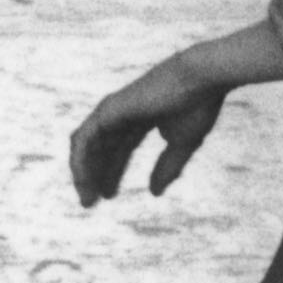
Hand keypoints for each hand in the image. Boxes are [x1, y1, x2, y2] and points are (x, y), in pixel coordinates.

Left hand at [67, 55, 231, 209]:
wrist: (201, 79)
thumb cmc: (198, 105)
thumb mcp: (183, 144)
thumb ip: (168, 167)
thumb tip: (154, 193)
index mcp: (139, 118)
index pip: (119, 149)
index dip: (112, 172)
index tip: (107, 197)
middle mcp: (122, 114)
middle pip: (101, 149)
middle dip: (94, 175)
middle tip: (89, 203)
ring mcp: (113, 110)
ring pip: (87, 144)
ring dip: (83, 172)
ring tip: (86, 198)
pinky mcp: (108, 110)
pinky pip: (84, 138)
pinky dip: (80, 159)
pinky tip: (82, 179)